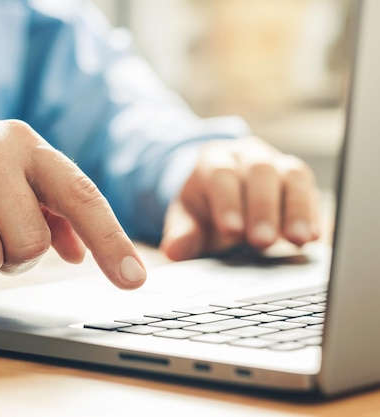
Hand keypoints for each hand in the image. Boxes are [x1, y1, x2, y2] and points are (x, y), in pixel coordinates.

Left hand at [160, 137, 320, 259]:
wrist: (223, 192)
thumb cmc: (205, 207)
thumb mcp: (187, 218)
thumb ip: (181, 233)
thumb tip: (174, 250)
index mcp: (214, 160)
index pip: (220, 175)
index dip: (227, 202)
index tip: (231, 231)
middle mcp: (247, 156)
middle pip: (259, 171)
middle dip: (262, 207)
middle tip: (262, 241)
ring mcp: (277, 163)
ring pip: (291, 175)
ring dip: (296, 209)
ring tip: (298, 240)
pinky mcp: (299, 180)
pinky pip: (311, 190)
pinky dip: (313, 214)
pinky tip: (314, 238)